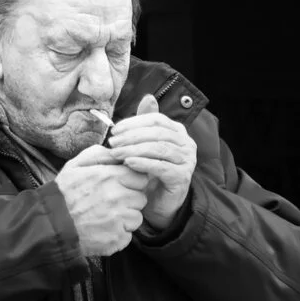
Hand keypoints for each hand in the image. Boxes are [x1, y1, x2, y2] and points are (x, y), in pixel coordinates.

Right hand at [55, 144, 149, 255]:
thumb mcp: (75, 165)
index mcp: (110, 176)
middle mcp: (118, 197)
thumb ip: (99, 154)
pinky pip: (128, 236)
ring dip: (125, 219)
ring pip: (136, 218)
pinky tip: (102, 230)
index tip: (120, 187)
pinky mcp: (117, 239)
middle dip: (129, 201)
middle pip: (140, 198)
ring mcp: (119, 220)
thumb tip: (117, 152)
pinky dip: (118, 235)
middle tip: (109, 203)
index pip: (140, 178)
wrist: (49, 225)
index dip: (131, 183)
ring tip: (104, 218)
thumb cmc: (62, 194)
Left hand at [107, 94, 195, 230]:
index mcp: (177, 131)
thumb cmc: (149, 172)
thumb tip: (148, 97)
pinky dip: (143, 163)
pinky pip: (161, 167)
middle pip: (157, 133)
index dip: (134, 122)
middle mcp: (186, 143)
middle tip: (112, 143)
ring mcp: (187, 160)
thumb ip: (144, 124)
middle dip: (132, 136)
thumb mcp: (145, 145)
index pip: (156, 119)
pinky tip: (128, 163)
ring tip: (117, 153)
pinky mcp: (182, 177)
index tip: (115, 130)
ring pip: (159, 148)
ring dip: (134, 149)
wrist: (159, 203)